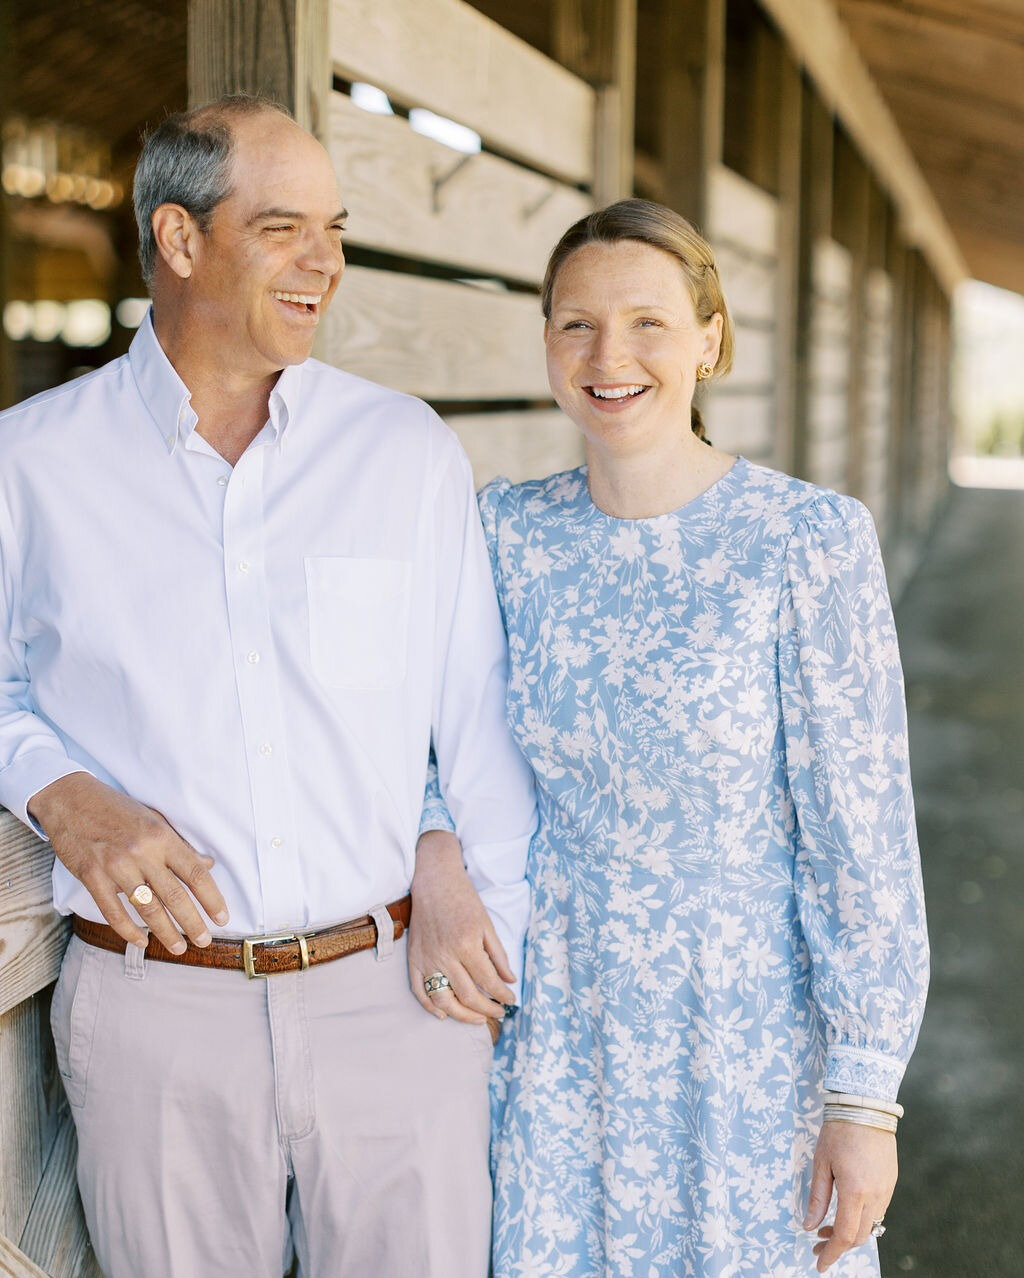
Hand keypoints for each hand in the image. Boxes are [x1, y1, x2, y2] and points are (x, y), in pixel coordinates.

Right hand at [29, 772, 228, 952]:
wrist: (71, 799)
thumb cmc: (116, 809)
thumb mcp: (154, 819)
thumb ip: (179, 845)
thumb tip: (207, 865)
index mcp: (162, 837)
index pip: (195, 874)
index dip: (212, 899)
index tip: (222, 917)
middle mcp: (142, 852)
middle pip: (175, 896)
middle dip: (192, 923)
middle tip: (204, 941)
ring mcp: (116, 866)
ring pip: (147, 908)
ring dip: (165, 932)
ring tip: (179, 947)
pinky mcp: (92, 876)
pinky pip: (113, 911)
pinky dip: (129, 930)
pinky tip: (141, 940)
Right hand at [408, 829, 515, 1025]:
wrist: (435, 881)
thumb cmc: (464, 899)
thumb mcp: (487, 924)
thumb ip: (499, 955)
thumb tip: (510, 980)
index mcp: (467, 945)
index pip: (488, 982)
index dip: (503, 996)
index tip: (511, 1001)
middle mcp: (446, 956)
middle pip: (468, 996)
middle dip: (487, 1010)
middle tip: (499, 1013)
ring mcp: (427, 959)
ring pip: (443, 1000)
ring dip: (462, 1015)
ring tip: (478, 1019)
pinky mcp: (413, 959)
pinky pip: (418, 990)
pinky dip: (430, 1007)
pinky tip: (444, 1015)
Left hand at [803, 1121, 897, 1272]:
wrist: (865, 1107)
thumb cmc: (838, 1131)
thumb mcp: (821, 1163)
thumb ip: (817, 1198)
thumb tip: (809, 1226)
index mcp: (855, 1191)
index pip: (844, 1235)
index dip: (831, 1253)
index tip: (819, 1264)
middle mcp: (875, 1195)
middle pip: (858, 1235)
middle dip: (838, 1245)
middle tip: (818, 1244)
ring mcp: (887, 1190)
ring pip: (870, 1225)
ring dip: (850, 1232)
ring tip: (828, 1228)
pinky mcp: (891, 1182)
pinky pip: (878, 1210)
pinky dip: (861, 1218)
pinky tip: (846, 1211)